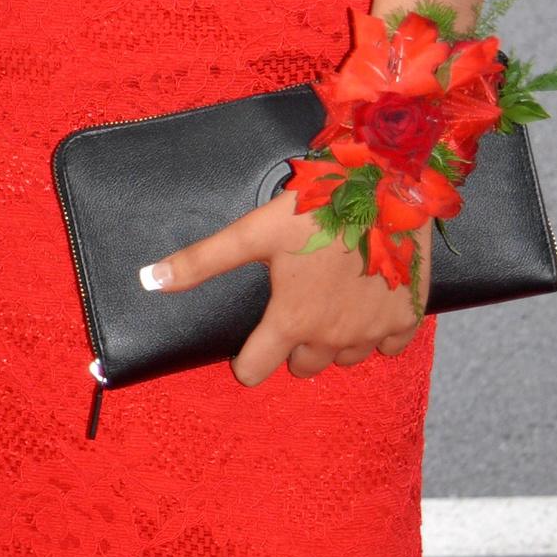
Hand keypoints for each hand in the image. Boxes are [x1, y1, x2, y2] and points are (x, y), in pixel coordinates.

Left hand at [145, 191, 428, 386]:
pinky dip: (378, 331)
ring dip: (335, 339)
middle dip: (294, 345)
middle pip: (303, 367)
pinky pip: (389, 345)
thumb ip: (203, 261)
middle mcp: (332, 337)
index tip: (251, 343)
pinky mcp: (406, 317)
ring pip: (345, 357)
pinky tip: (368, 302)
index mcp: (291, 321)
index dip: (247, 359)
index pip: (256, 370)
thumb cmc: (318, 207)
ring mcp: (372, 331)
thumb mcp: (253, 231)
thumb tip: (150, 280)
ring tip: (331, 299)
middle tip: (295, 305)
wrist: (388, 186)